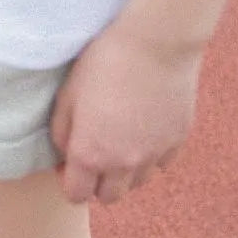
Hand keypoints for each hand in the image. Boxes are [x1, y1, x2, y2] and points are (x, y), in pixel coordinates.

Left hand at [50, 24, 203, 203]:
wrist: (156, 40)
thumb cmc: (104, 63)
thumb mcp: (66, 98)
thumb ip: (61, 136)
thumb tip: (65, 159)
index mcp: (88, 155)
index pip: (76, 196)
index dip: (71, 184)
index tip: (72, 166)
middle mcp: (122, 163)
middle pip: (109, 197)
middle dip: (99, 184)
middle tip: (97, 157)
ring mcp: (153, 154)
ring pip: (136, 184)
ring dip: (126, 173)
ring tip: (122, 145)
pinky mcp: (177, 141)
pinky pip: (161, 165)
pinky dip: (151, 157)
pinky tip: (144, 133)